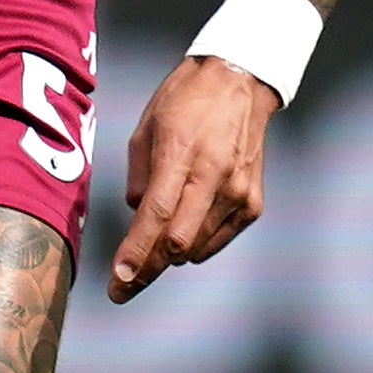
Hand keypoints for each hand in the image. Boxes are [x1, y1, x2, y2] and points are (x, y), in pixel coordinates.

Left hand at [106, 53, 276, 300]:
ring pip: (196, 246)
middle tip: (122, 289)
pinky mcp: (253, 203)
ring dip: (167, 258)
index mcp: (181, 156)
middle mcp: (215, 179)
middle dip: (146, 271)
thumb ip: (138, 177)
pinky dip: (194, 244)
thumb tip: (138, 216)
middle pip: (177, 242)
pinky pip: (216, 238)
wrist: (240, 83)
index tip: (119, 279)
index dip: (136, 252)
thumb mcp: (145, 130)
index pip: (155, 216)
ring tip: (146, 258)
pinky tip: (180, 236)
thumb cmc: (185, 102)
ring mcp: (238, 193)